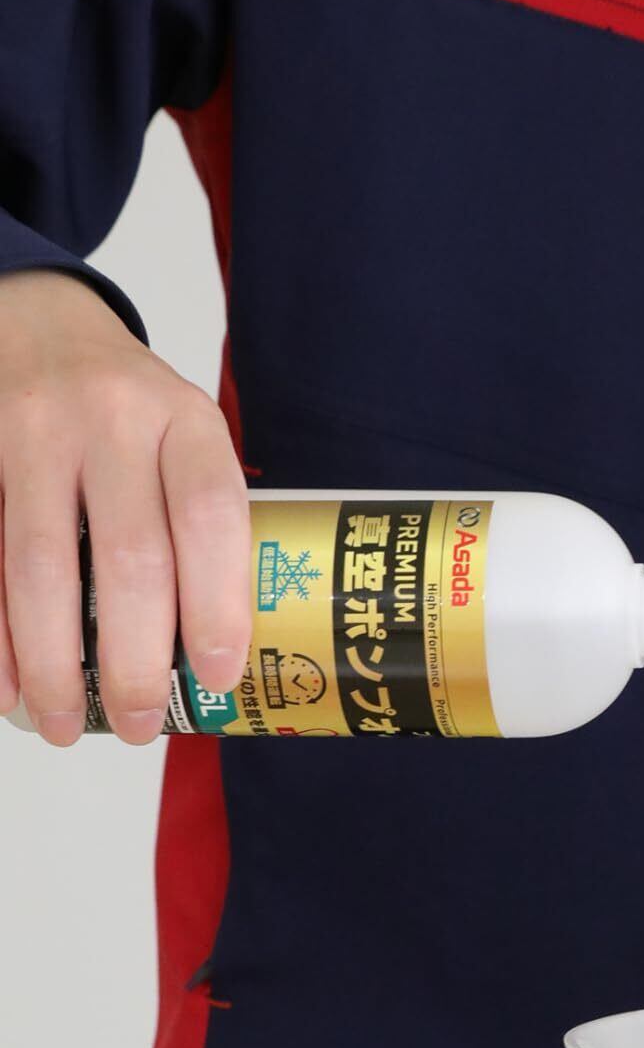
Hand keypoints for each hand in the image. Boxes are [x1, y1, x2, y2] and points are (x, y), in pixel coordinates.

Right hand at [0, 268, 248, 743]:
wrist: (37, 321)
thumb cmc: (127, 411)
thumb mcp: (184, 436)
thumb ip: (199, 521)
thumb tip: (211, 664)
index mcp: (184, 419)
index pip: (209, 517)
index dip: (217, 606)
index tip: (215, 678)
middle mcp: (111, 417)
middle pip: (128, 556)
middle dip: (133, 660)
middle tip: (138, 726)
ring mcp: (33, 430)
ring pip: (40, 564)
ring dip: (52, 662)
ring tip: (63, 726)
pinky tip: (8, 689)